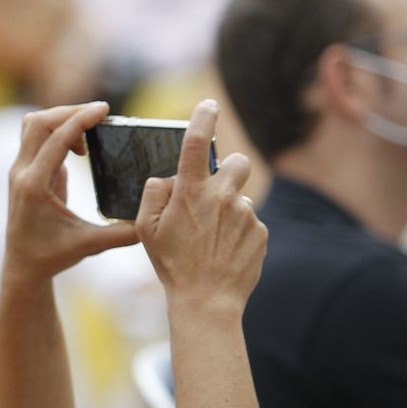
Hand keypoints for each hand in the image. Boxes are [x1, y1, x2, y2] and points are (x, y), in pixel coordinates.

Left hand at [3, 101, 140, 283]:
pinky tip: (81, 149)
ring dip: (61, 120)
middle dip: (70, 112)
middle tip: (101, 116)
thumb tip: (152, 220)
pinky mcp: (24, 171)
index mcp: (34, 186)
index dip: (81, 119)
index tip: (104, 109)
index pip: (56, 139)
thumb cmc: (52, 256)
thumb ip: (122, 234)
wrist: (23, 267)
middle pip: (38, 122)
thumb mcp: (90, 245)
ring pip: (34, 126)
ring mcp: (20, 170)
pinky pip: (37, 138)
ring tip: (90, 133)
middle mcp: (22, 173)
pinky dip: (58, 132)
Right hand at [135, 100, 266, 313]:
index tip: (209, 105)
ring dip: (231, 209)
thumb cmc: (172, 266)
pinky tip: (226, 252)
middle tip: (216, 191)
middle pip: (237, 162)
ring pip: (242, 197)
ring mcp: (246, 214)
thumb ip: (153, 195)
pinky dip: (240, 232)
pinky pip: (251, 222)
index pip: (197, 142)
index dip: (204, 117)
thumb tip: (166, 179)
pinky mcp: (261, 232)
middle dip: (228, 170)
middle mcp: (222, 197)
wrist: (207, 302)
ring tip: (214, 238)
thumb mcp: (145, 230)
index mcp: (190, 192)